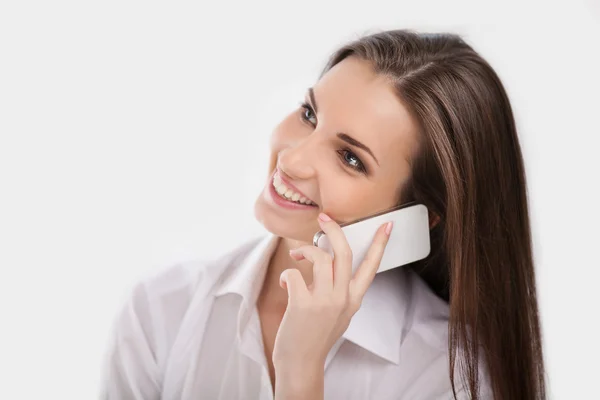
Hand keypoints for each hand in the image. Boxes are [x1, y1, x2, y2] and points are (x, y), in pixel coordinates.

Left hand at [272, 212, 392, 397]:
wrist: (301, 363)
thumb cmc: (316, 336)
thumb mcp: (339, 314)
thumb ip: (340, 290)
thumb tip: (329, 264)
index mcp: (353, 299)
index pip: (372, 266)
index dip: (380, 244)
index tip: (387, 225)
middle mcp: (343, 298)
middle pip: (344, 253)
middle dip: (334, 230)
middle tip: (324, 218)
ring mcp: (324, 301)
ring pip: (321, 257)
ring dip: (305, 250)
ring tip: (297, 255)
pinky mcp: (303, 304)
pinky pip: (294, 273)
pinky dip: (286, 274)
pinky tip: (284, 283)